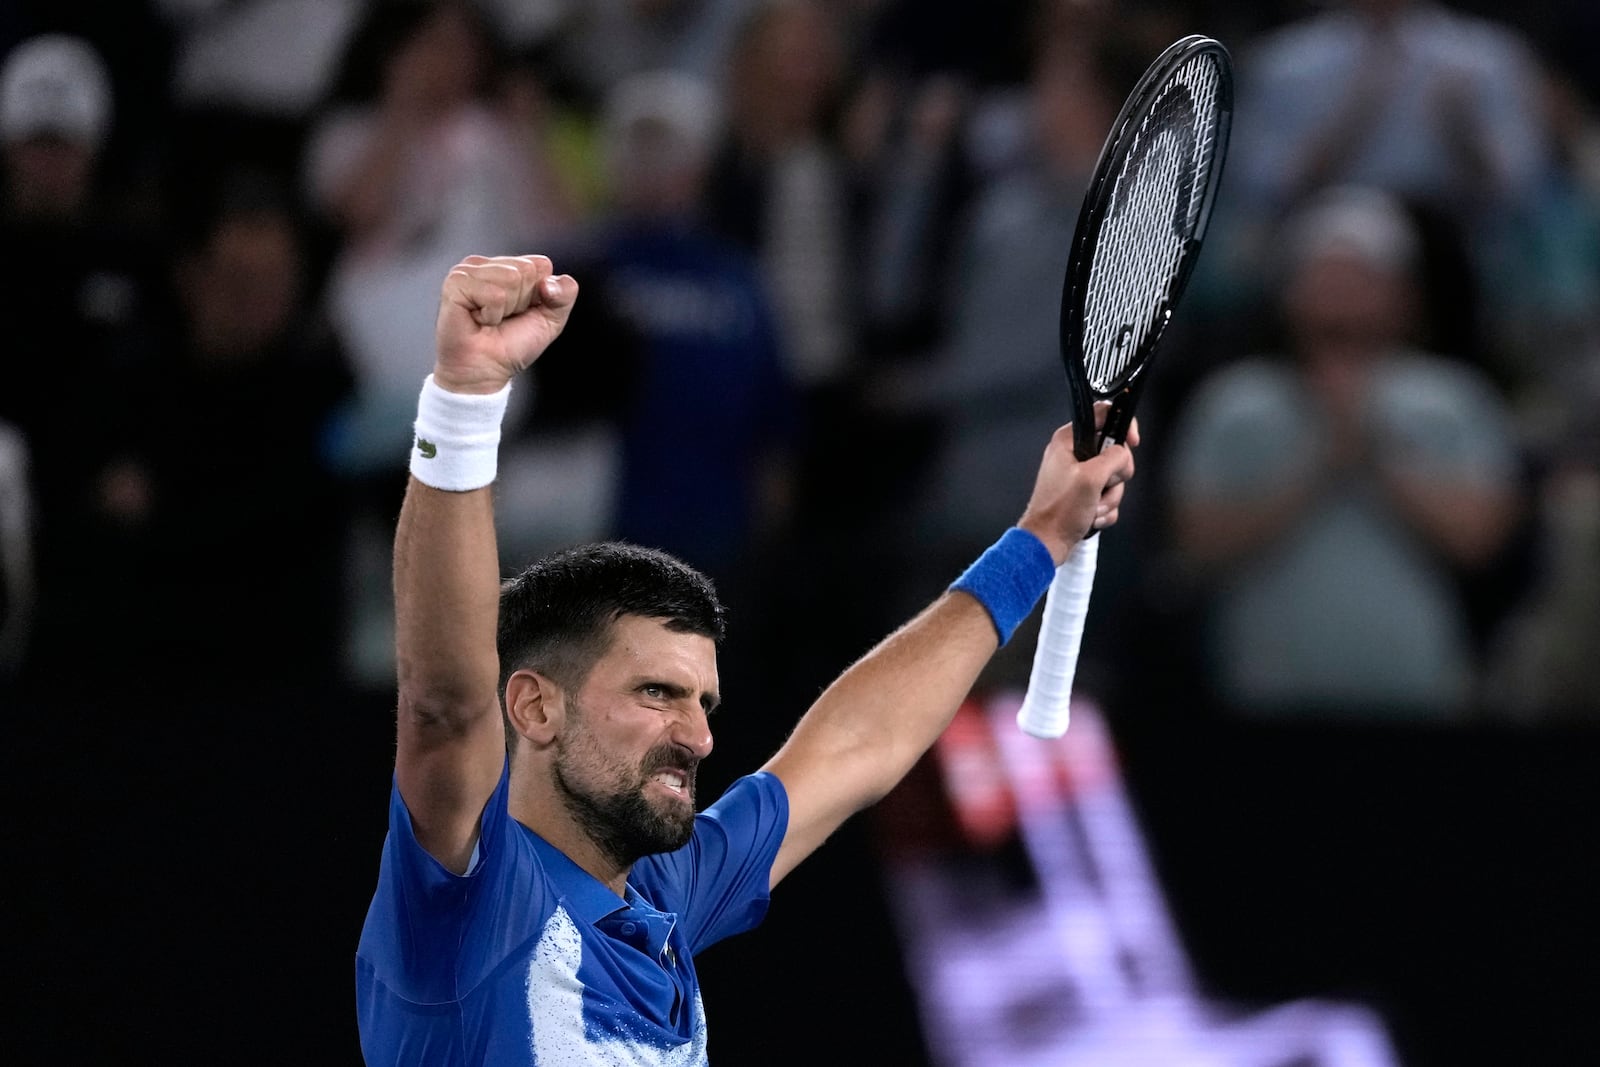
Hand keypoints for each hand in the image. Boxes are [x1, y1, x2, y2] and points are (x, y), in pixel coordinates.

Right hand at [434, 255, 577, 394]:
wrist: (486, 371)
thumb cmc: (511, 346)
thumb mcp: (551, 319)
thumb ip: (564, 294)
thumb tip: (549, 282)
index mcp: (508, 266)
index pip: (541, 264)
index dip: (539, 295)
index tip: (521, 312)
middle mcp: (487, 264)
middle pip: (526, 269)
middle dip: (522, 301)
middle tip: (503, 318)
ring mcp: (468, 270)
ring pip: (511, 278)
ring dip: (506, 308)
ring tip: (490, 319)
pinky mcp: (456, 282)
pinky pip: (494, 293)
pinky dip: (492, 314)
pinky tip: (478, 319)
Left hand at [1017, 402, 1138, 562]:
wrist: (1046, 543)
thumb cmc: (1060, 510)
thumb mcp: (1091, 477)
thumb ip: (1114, 457)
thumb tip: (1123, 454)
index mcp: (1069, 440)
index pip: (1103, 414)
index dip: (1123, 426)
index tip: (1132, 442)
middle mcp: (1073, 454)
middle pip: (1115, 453)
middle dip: (1115, 477)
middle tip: (1102, 487)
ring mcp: (1079, 476)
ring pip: (1114, 479)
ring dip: (1109, 499)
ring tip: (1092, 508)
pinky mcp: (1084, 495)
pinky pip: (1108, 497)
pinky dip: (1104, 510)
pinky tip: (1091, 517)